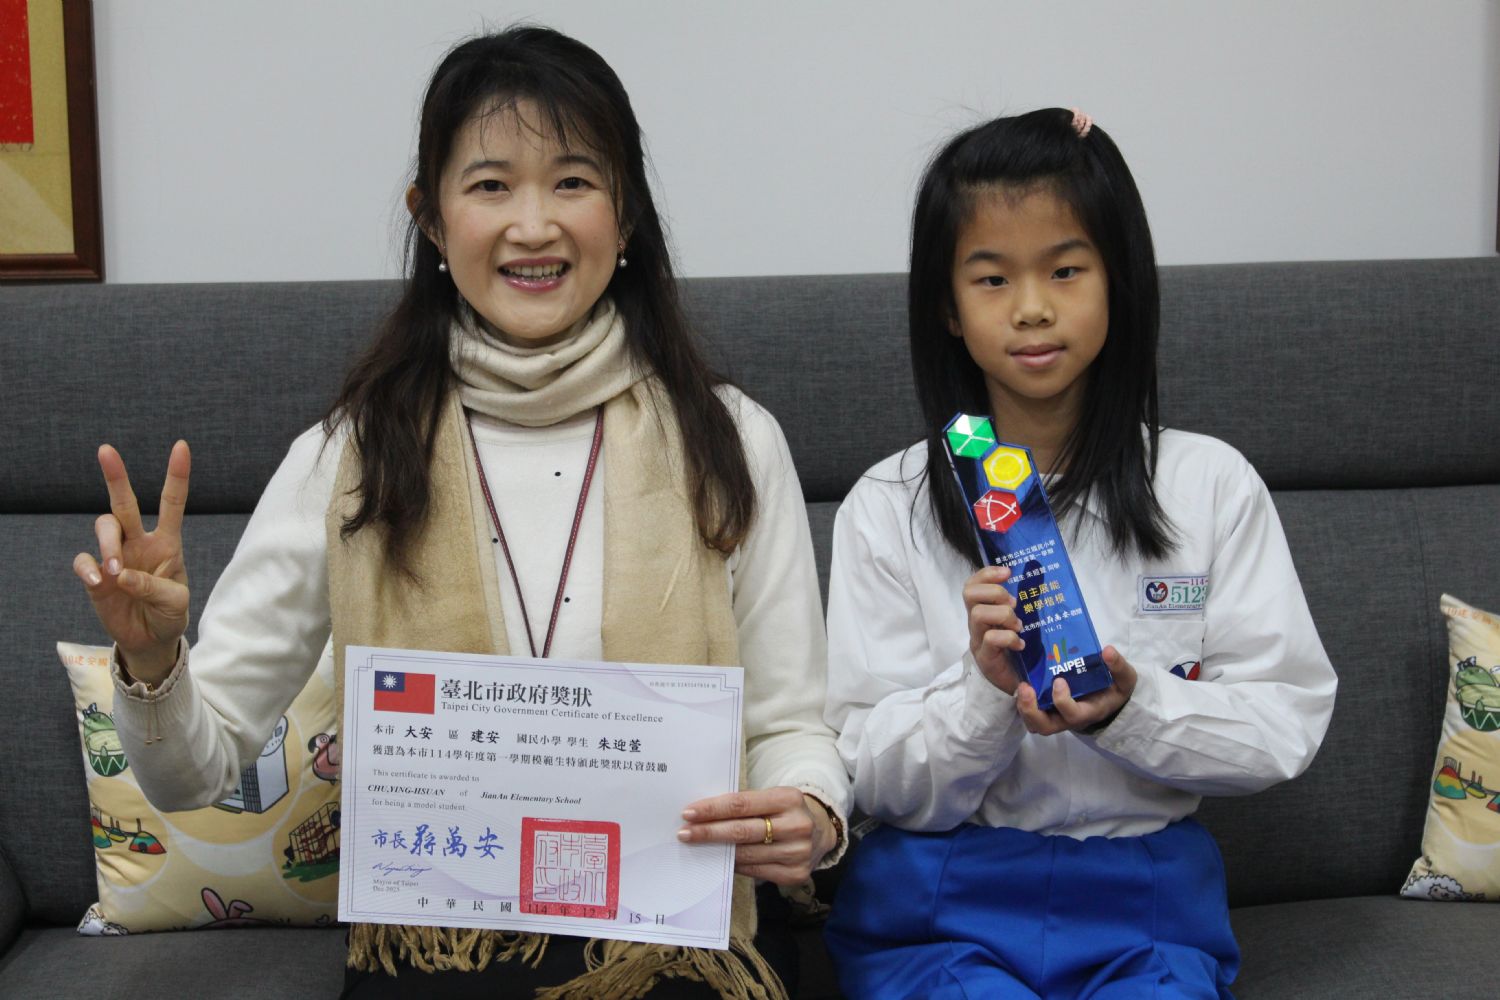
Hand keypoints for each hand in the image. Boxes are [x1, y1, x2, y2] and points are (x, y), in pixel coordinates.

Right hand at [72, 442, 191, 685]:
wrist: (150, 639)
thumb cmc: (169, 614)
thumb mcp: (174, 602)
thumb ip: (153, 587)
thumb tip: (120, 573)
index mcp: (167, 543)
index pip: (172, 503)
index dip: (176, 475)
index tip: (181, 446)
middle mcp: (138, 542)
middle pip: (124, 502)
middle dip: (116, 475)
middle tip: (106, 450)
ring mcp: (114, 556)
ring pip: (103, 526)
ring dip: (107, 543)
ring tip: (114, 569)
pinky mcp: (95, 575)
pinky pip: (84, 560)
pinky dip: (88, 567)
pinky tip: (98, 581)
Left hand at [677, 787, 835, 884]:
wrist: (822, 832)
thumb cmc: (785, 812)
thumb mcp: (772, 798)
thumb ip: (745, 805)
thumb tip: (704, 817)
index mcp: (788, 798)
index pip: (741, 804)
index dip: (713, 809)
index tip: (689, 813)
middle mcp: (796, 826)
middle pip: (742, 831)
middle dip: (708, 833)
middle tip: (684, 833)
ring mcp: (797, 853)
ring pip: (746, 854)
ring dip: (717, 852)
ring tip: (696, 848)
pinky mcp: (795, 874)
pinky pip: (755, 871)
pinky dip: (735, 865)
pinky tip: (719, 861)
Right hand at [964, 565, 1024, 692]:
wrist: (1017, 684)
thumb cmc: (1019, 649)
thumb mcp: (1020, 621)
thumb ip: (1024, 602)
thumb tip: (1038, 573)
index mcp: (983, 612)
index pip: (972, 585)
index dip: (986, 574)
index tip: (1008, 573)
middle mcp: (976, 624)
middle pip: (969, 594)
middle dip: (995, 592)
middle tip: (1013, 604)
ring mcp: (978, 640)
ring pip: (978, 614)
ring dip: (1003, 615)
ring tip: (1019, 626)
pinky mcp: (985, 657)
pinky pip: (991, 639)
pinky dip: (1009, 637)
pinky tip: (1020, 644)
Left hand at [1015, 644, 1137, 735]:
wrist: (1109, 698)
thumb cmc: (1115, 689)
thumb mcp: (1124, 679)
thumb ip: (1119, 667)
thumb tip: (1108, 651)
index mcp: (1088, 712)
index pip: (1072, 714)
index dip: (1063, 701)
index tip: (1059, 680)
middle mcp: (1068, 719)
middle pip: (1045, 727)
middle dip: (1032, 711)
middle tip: (1026, 688)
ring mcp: (1055, 716)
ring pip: (1034, 723)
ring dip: (1023, 707)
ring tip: (1021, 686)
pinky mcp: (1046, 709)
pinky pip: (1030, 713)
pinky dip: (1023, 702)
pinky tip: (1021, 680)